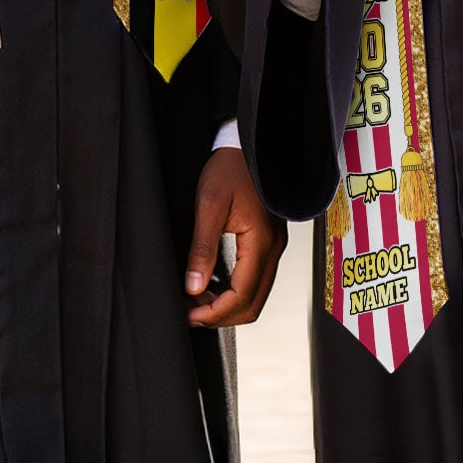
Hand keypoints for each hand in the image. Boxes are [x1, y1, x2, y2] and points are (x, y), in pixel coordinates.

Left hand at [184, 147, 285, 327]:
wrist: (248, 146)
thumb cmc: (229, 168)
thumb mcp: (209, 205)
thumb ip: (203, 248)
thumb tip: (193, 287)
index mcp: (261, 242)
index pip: (242, 296)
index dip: (215, 313)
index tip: (189, 315)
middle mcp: (273, 249)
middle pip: (252, 304)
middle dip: (221, 315)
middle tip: (190, 313)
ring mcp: (274, 247)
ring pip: (255, 295)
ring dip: (227, 305)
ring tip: (197, 300)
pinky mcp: (268, 242)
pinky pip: (256, 279)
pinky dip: (235, 291)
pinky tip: (213, 286)